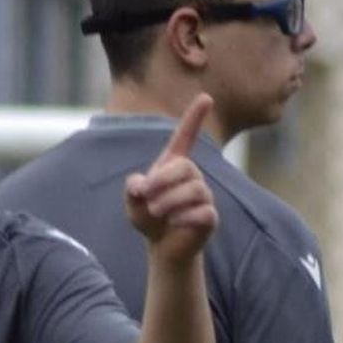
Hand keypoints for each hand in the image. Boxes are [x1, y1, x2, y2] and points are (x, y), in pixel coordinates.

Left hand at [125, 92, 217, 261]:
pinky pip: (203, 212)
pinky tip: (174, 223)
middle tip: (145, 197)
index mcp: (173, 166)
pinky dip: (182, 218)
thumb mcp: (133, 201)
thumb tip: (140, 185)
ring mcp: (204, 196)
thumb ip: (132, 189)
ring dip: (168, 202)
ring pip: (195, 190)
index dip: (194, 118)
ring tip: (156, 212)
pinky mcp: (211, 216)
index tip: (206, 97)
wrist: (162, 246)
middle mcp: (192, 176)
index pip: (185, 137)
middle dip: (161, 181)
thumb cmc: (148, 217)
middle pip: (186, 167)